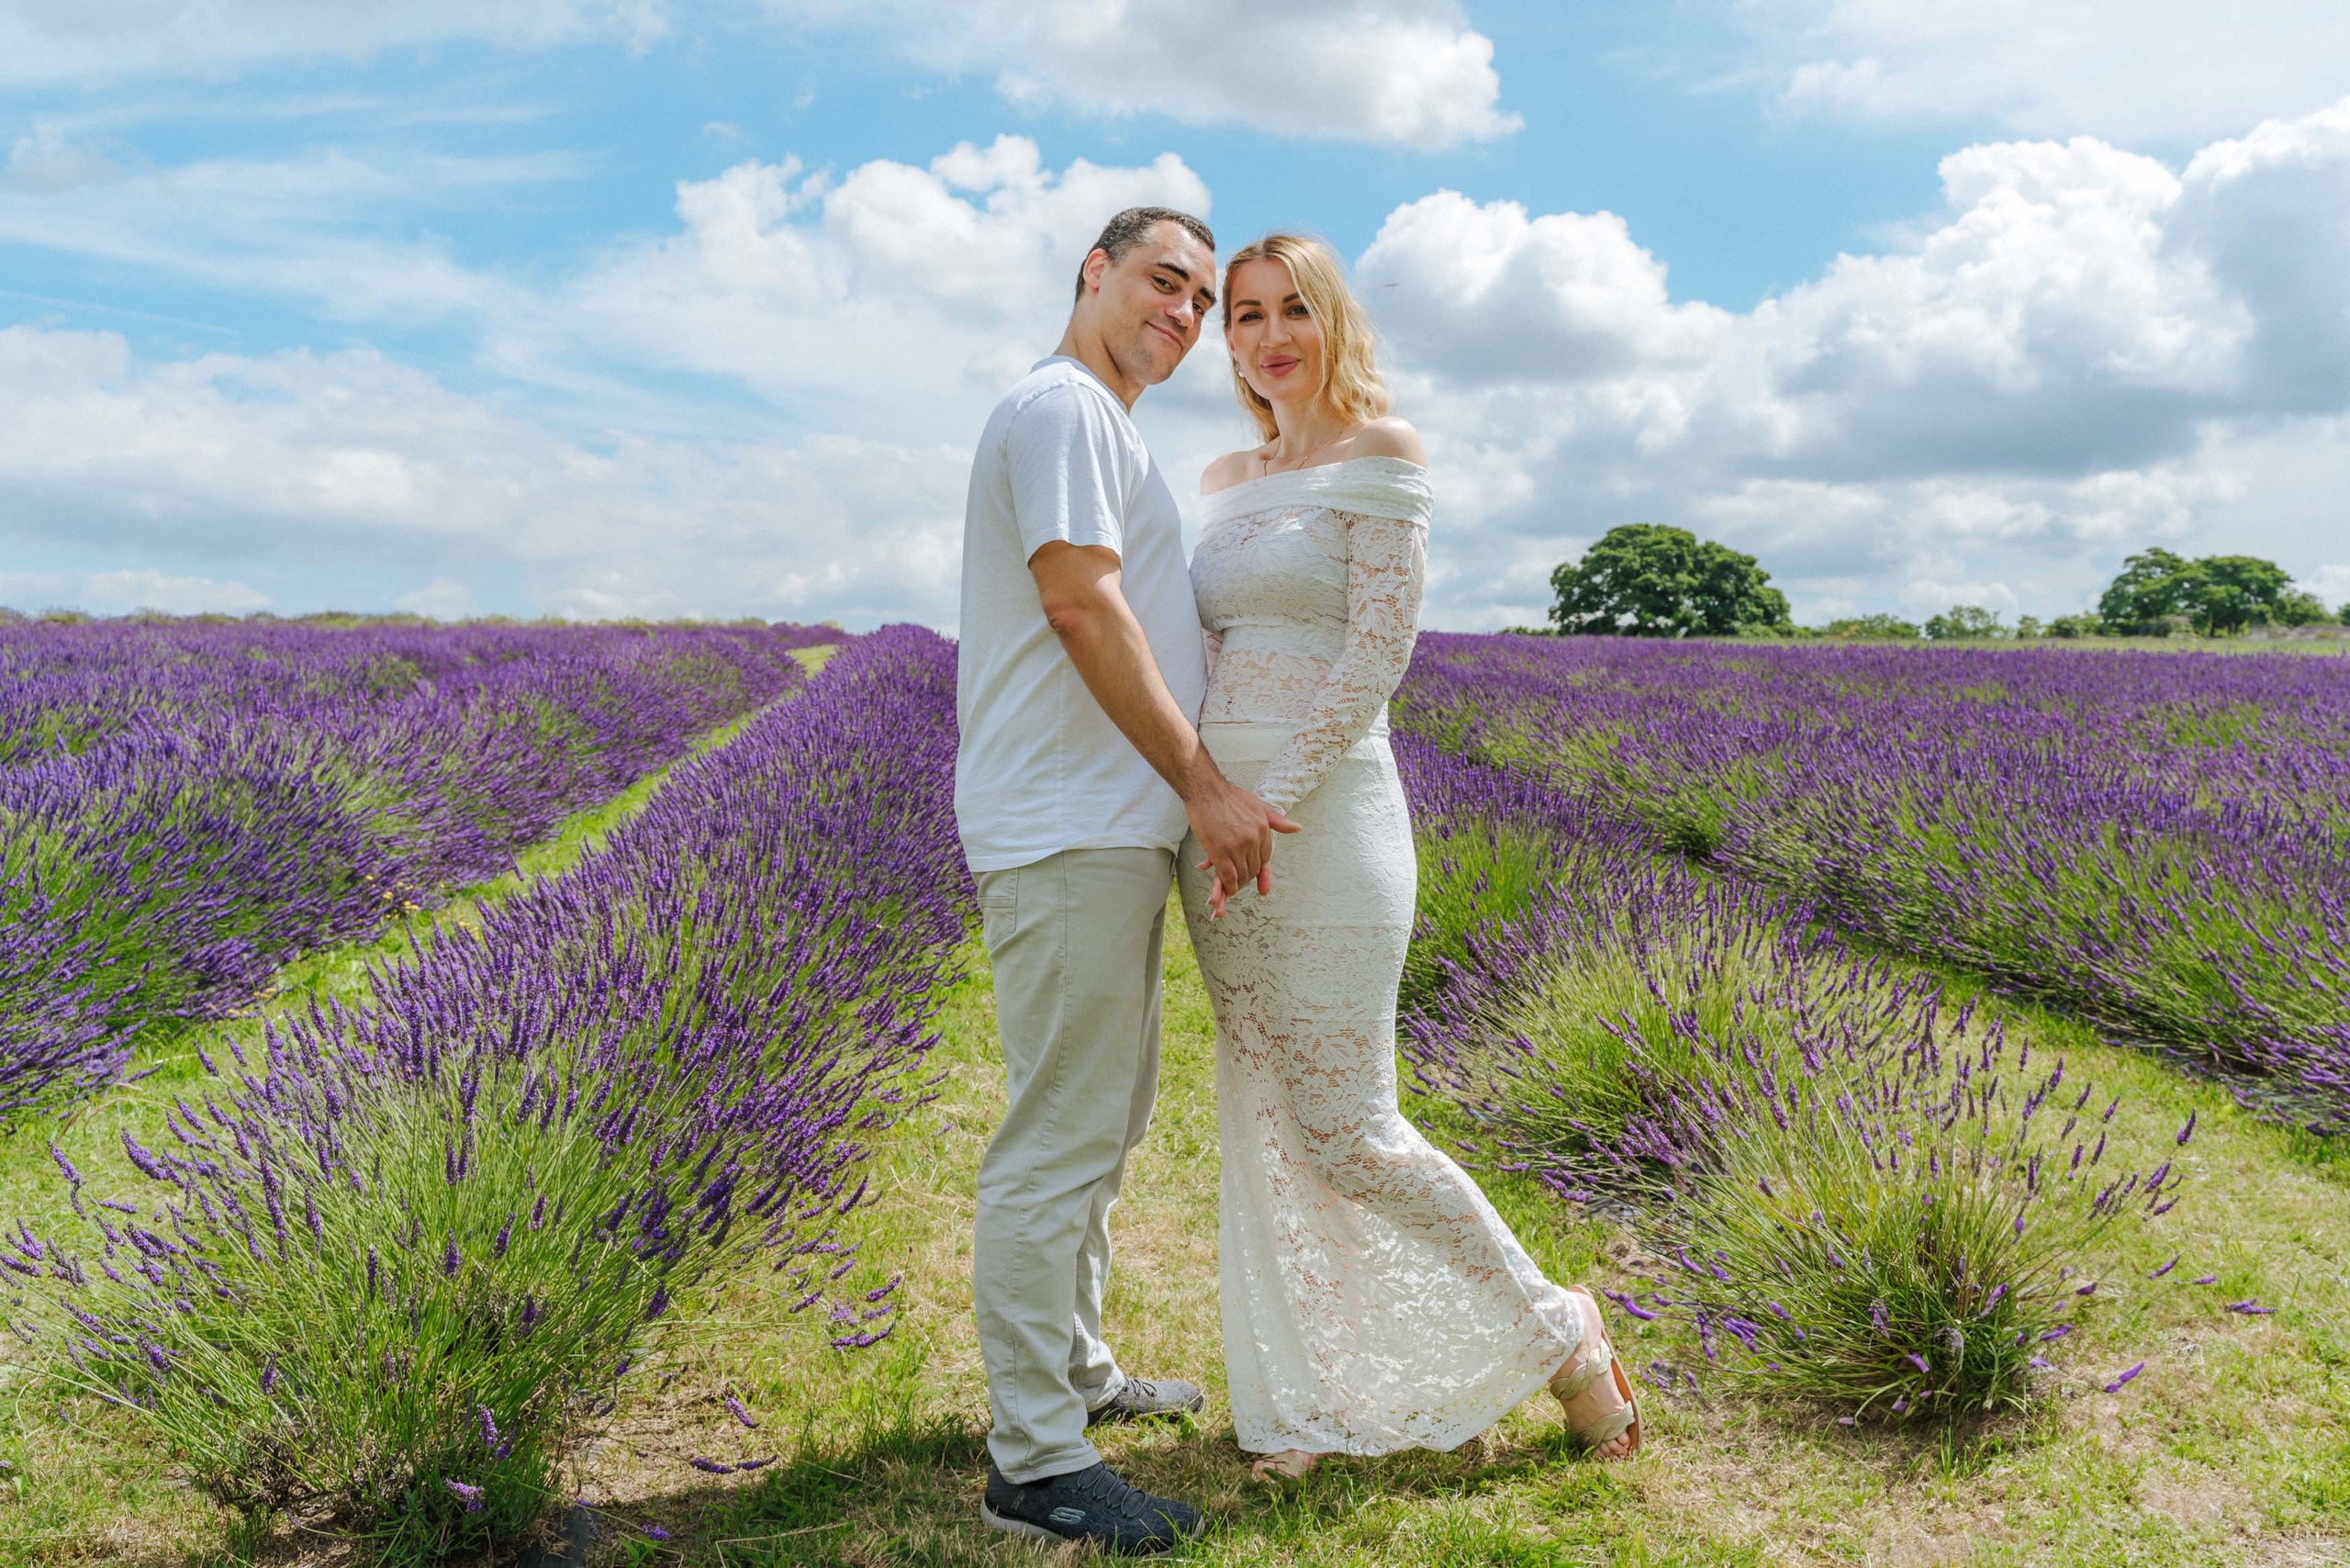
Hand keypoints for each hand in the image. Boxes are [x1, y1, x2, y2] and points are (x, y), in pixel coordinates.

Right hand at [1185, 781, 1300, 917]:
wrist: (1205, 790)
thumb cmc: (1229, 797)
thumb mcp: (1258, 805)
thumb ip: (1277, 820)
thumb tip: (1298, 828)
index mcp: (1263, 828)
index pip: (1265, 857)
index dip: (1257, 866)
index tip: (1249, 869)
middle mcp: (1253, 839)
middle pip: (1254, 868)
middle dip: (1247, 876)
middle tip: (1239, 880)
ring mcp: (1236, 846)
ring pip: (1242, 874)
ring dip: (1238, 883)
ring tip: (1232, 885)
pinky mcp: (1219, 852)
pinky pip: (1228, 876)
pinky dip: (1229, 886)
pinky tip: (1227, 888)